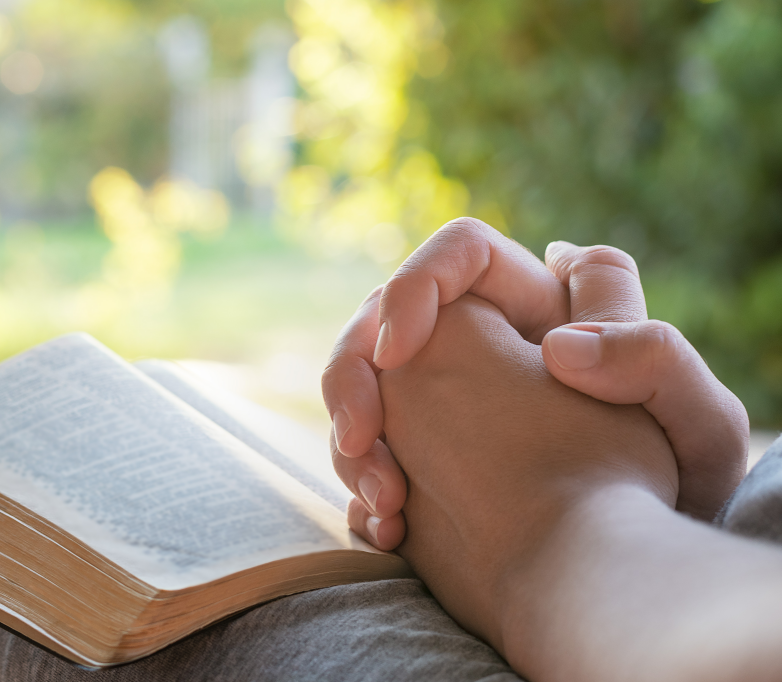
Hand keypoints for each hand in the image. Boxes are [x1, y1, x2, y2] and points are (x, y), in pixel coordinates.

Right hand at [324, 219, 747, 547]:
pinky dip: (359, 489)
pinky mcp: (418, 460)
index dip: (416, 285)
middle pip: (381, 320)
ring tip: (386, 502)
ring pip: (361, 391)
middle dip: (353, 377)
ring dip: (351, 442)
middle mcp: (479, 345)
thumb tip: (561, 345)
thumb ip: (651, 356)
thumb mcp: (696, 424)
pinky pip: (363, 455)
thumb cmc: (676, 498)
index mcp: (538, 308)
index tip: (400, 353)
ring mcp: (439, 405)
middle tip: (359, 438)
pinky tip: (388, 530)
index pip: (460, 252)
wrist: (631, 578)